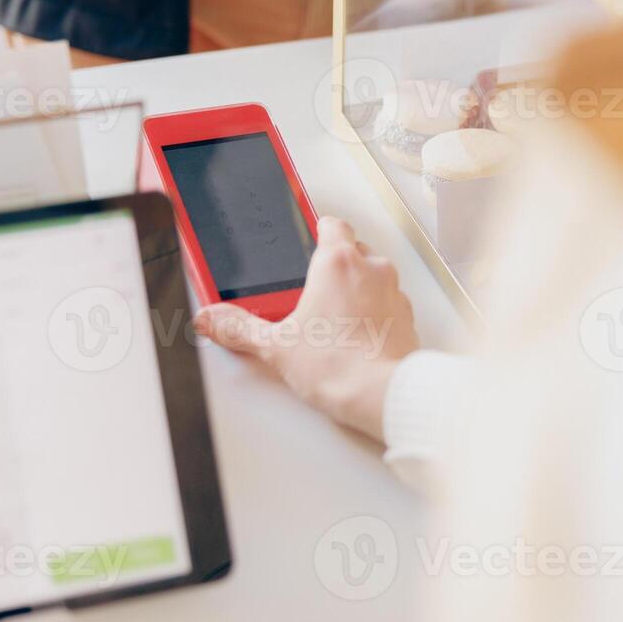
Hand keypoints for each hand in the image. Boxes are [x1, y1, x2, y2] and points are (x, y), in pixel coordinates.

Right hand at [194, 217, 419, 441]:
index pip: (332, 225)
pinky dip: (376, 315)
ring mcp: (395, 294)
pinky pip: (390, 307)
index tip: (308, 242)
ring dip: (358, 291)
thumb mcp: (275, 346)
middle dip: (335, 267)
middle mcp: (372, 271)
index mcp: (337, 263)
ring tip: (334, 320)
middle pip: (354, 251)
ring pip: (375, 278)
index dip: (319, 231)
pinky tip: (357, 338)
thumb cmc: (338, 366)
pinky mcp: (408, 320)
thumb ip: (239, 328)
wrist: (381, 396)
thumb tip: (214, 319)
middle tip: (313, 293)